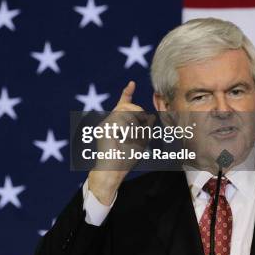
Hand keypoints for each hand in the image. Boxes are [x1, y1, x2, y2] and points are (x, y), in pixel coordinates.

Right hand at [87, 81, 154, 204]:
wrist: (112, 171)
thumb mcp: (141, 141)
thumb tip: (150, 116)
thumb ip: (145, 128)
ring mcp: (105, 124)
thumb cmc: (126, 158)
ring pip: (125, 111)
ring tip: (131, 137)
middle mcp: (110, 121)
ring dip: (134, 123)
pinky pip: (121, 119)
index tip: (131, 83)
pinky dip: (127, 129)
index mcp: (118, 123)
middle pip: (127, 106)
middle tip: (139, 130)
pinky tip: (124, 139)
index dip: (127, 93)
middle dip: (138, 113)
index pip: (122, 104)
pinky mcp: (104, 127)